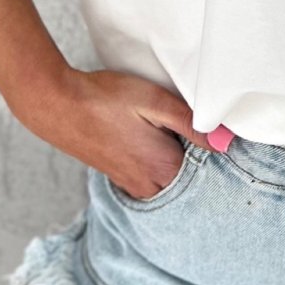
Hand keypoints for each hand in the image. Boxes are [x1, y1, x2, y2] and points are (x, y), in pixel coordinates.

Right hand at [14, 65, 209, 200]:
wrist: (58, 105)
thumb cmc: (106, 99)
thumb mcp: (155, 102)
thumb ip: (191, 123)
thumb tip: (226, 141)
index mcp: (163, 168)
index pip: (207, 173)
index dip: (216, 154)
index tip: (218, 136)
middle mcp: (149, 185)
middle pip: (189, 182)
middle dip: (199, 163)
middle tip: (194, 134)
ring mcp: (132, 185)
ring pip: (170, 183)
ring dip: (178, 164)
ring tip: (174, 137)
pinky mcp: (120, 178)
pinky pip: (152, 182)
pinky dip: (160, 167)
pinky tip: (155, 144)